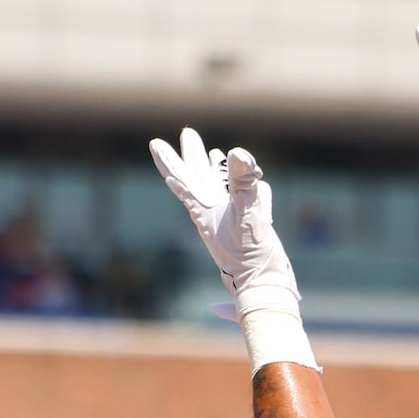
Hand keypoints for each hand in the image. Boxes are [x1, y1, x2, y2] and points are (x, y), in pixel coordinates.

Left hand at [148, 130, 299, 319]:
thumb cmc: (250, 254)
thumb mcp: (246, 213)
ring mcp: (230, 219)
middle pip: (200, 176)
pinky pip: (246, 199)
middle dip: (195, 155)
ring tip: (216, 154)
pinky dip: (249, 188)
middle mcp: (213, 211)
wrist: (263, 284)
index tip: (155, 143)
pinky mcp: (247, 226)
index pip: (183, 178)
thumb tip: (238, 152)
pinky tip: (256, 183)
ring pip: (221, 186)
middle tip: (188, 133)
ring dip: (218, 170)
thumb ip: (243, 182)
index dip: (170, 160)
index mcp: (204, 209)